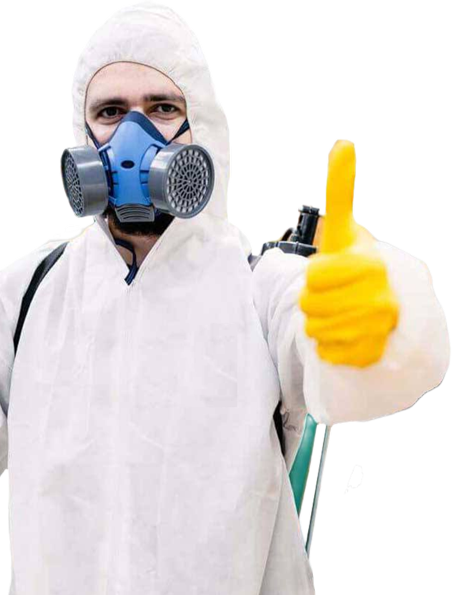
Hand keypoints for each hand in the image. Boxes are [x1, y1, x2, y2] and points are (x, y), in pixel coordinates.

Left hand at [299, 138, 398, 366]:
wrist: (385, 304)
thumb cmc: (354, 265)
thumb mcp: (345, 230)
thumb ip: (340, 191)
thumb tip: (342, 141)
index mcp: (370, 264)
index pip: (312, 277)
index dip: (314, 275)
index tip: (331, 272)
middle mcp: (381, 297)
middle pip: (309, 306)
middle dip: (313, 301)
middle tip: (334, 296)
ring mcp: (379, 329)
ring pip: (315, 331)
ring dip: (319, 324)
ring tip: (339, 314)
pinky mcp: (371, 354)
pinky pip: (326, 354)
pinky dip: (328, 347)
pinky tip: (346, 334)